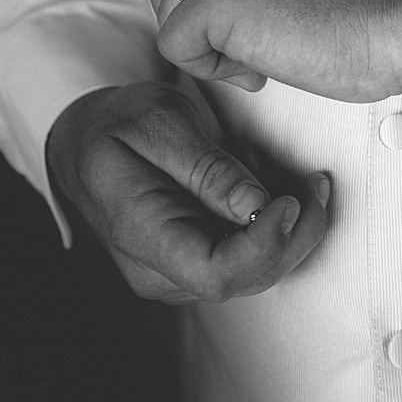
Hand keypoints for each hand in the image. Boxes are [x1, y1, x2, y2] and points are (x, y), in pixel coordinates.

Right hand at [45, 81, 328, 303]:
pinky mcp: (204, 262)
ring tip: (275, 166)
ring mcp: (183, 273)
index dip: (266, 245)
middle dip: (298, 229)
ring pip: (265, 268)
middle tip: (311, 177)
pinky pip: (259, 255)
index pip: (218, 274)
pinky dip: (279, 220)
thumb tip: (256, 205)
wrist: (89, 142)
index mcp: (142, 237)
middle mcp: (163, 271)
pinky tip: (267, 180)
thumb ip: (208, 169)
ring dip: (294, 222)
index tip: (291, 200)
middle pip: (253, 276)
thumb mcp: (159, 125)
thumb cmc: (119, 126)